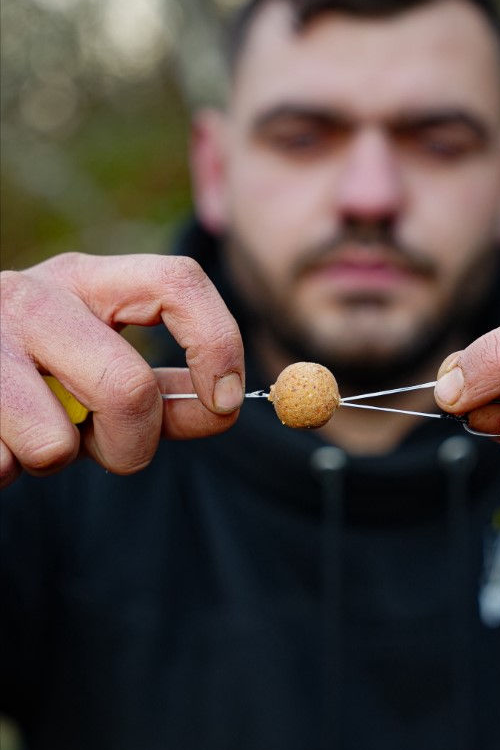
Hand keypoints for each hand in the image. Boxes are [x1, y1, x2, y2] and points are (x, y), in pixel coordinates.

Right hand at [1, 253, 244, 486]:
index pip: (178, 281)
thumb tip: (227, 406)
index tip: (228, 400)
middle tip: (104, 444)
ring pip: (56, 444)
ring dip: (57, 459)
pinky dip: (8, 469)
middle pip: (128, 389)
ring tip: (33, 428)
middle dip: (132, 445)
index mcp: (88, 280)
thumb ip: (169, 392)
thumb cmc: (40, 377)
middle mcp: (33, 295)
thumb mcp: (106, 369)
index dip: (218, 343)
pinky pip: (3, 465)